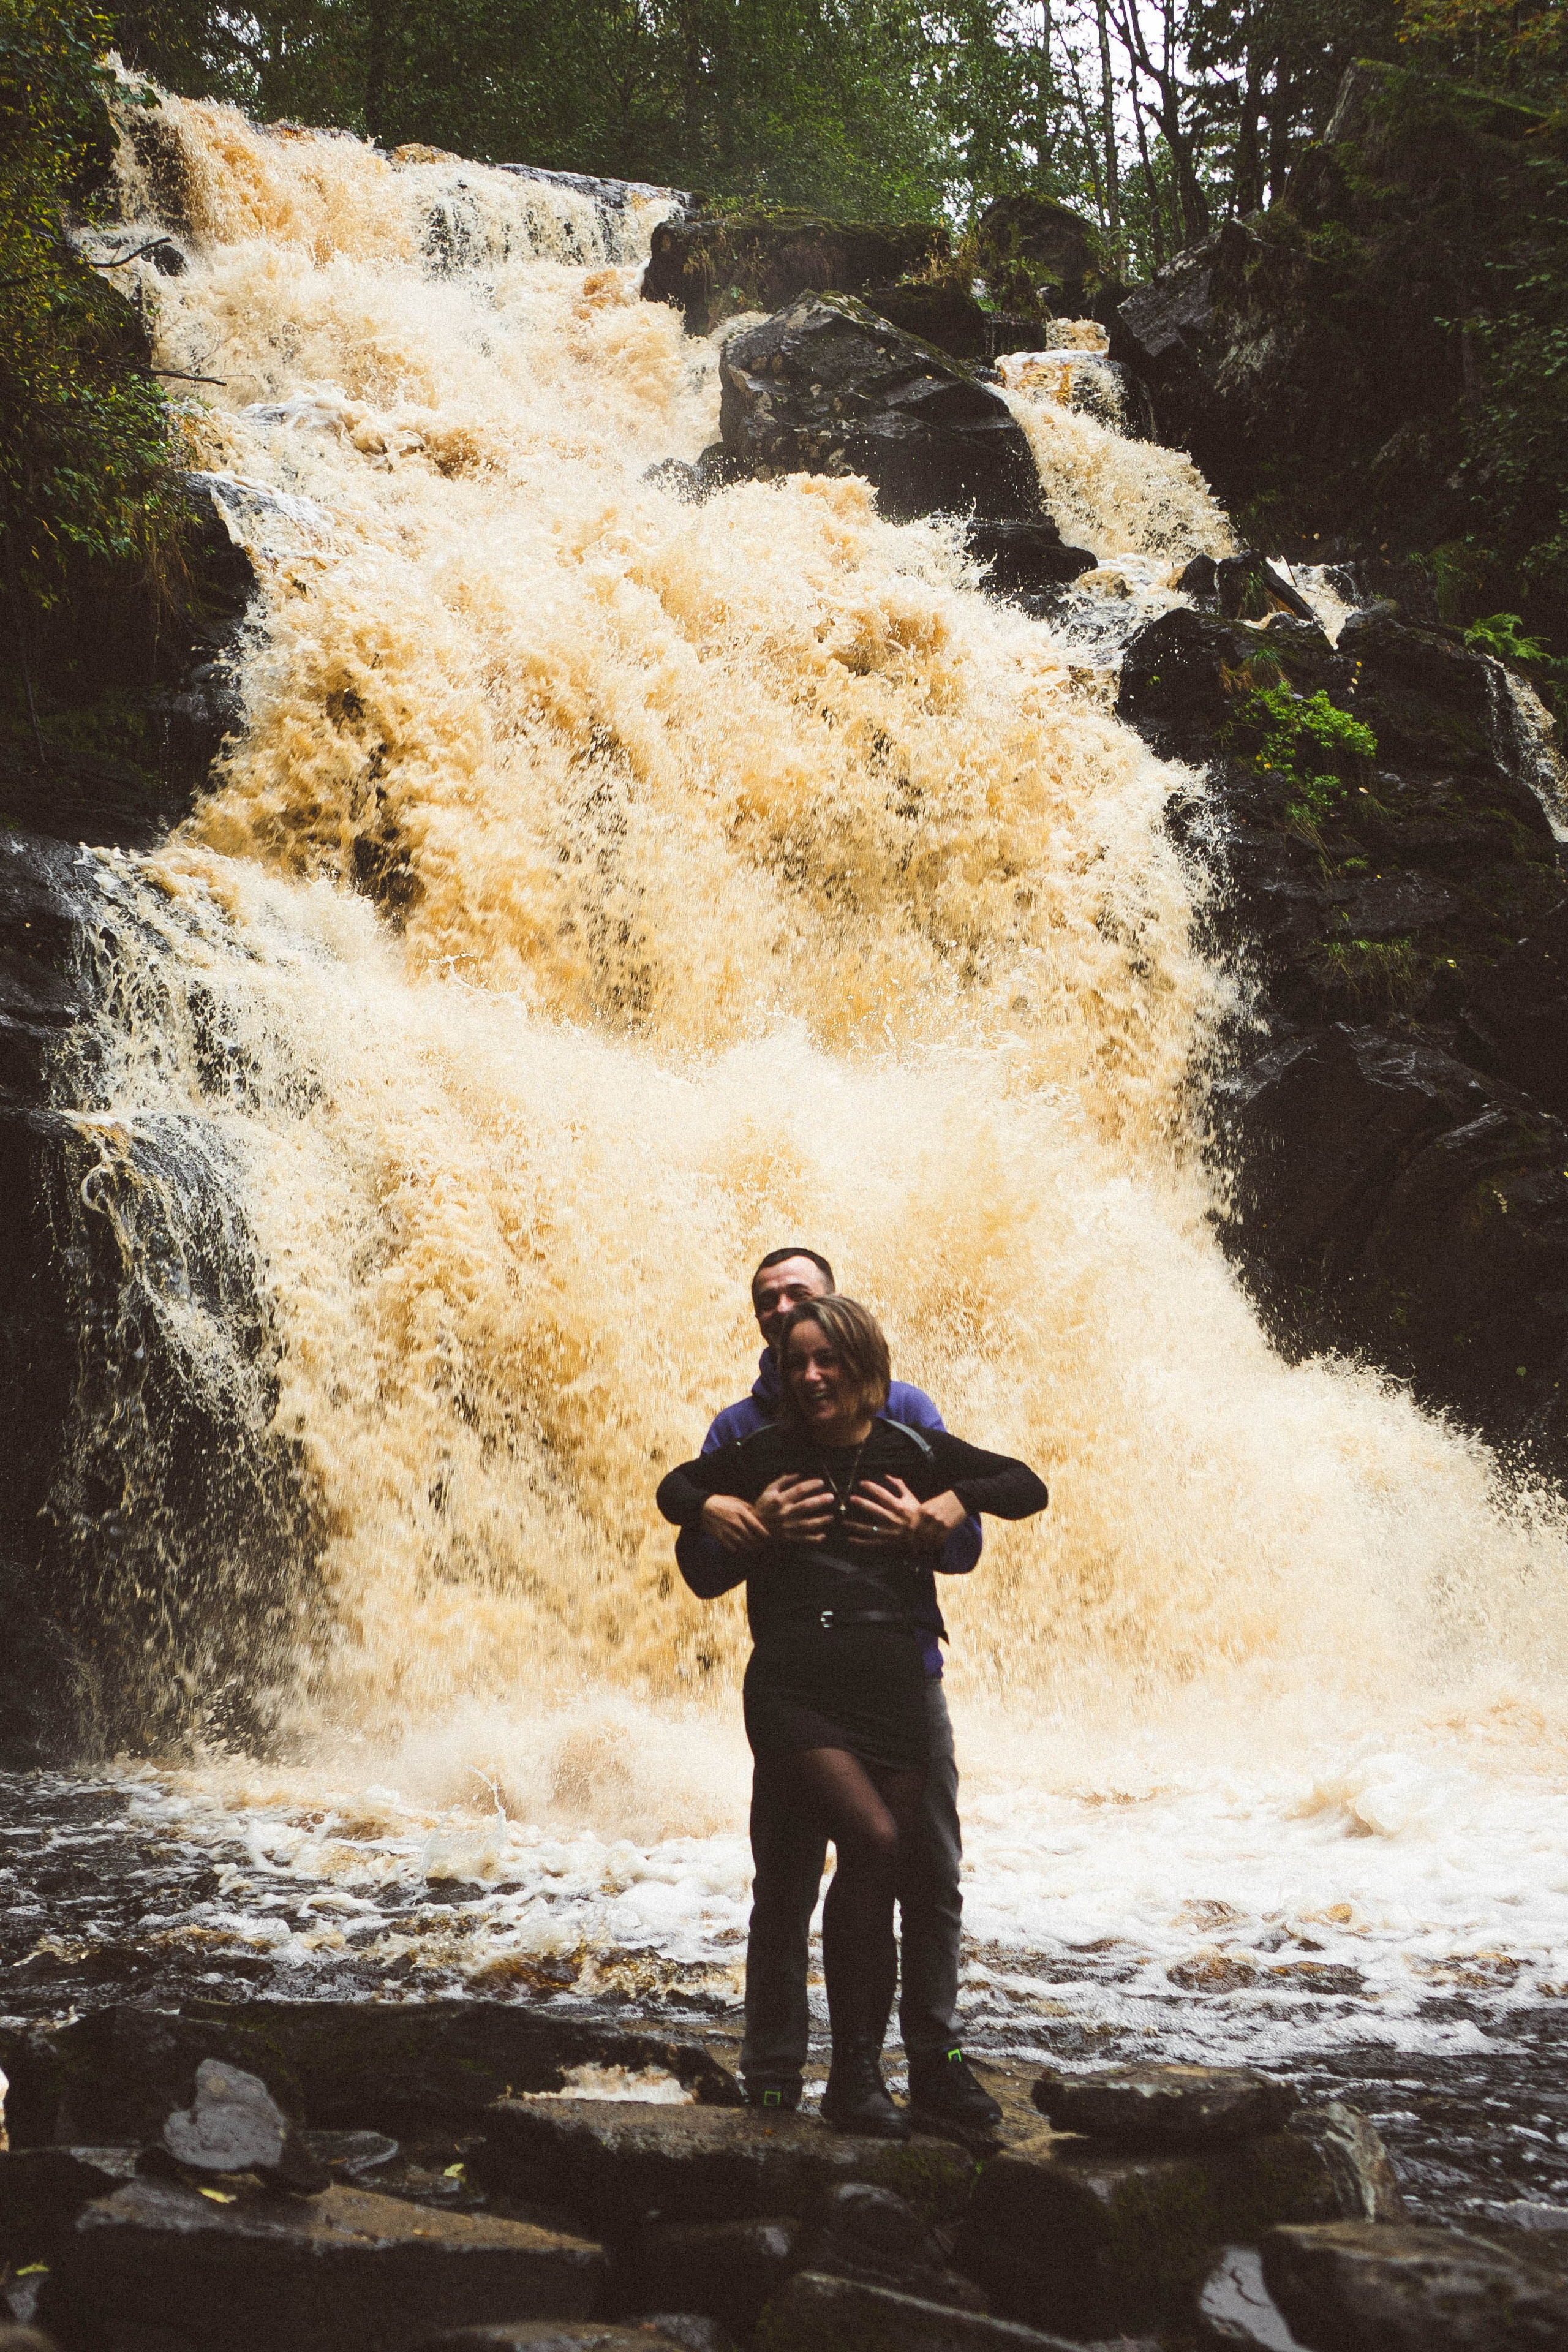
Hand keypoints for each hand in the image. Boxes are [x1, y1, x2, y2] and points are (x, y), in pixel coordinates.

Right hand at [700, 1493, 770, 1555]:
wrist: (703, 1506)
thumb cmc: (722, 1503)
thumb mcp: (737, 1501)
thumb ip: (749, 1508)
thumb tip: (760, 1514)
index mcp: (741, 1512)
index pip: (757, 1526)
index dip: (765, 1535)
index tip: (768, 1538)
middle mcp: (735, 1522)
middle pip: (751, 1538)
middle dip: (758, 1544)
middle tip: (762, 1547)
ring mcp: (727, 1530)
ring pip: (742, 1545)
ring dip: (749, 1549)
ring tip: (753, 1551)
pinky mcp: (719, 1536)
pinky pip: (731, 1547)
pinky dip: (737, 1550)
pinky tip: (740, 1550)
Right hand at [754, 1474, 835, 1544]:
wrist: (754, 1527)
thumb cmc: (763, 1506)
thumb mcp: (769, 1491)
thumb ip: (782, 1481)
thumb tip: (797, 1474)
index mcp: (780, 1500)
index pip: (799, 1490)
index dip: (811, 1485)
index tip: (821, 1482)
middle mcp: (785, 1513)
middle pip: (806, 1506)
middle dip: (820, 1501)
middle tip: (831, 1497)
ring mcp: (787, 1526)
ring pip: (807, 1524)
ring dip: (821, 1521)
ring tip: (831, 1517)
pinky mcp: (788, 1537)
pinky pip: (803, 1539)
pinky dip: (813, 1538)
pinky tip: (823, 1536)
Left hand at [844, 1478, 966, 1554]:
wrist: (930, 1533)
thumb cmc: (919, 1514)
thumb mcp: (911, 1498)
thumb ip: (899, 1486)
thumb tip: (888, 1476)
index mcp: (900, 1506)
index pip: (883, 1493)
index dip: (871, 1487)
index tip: (861, 1483)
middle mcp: (894, 1519)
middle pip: (874, 1509)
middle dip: (861, 1503)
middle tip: (850, 1499)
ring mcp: (892, 1532)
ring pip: (870, 1528)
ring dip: (856, 1525)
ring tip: (844, 1522)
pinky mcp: (890, 1543)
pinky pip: (874, 1543)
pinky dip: (861, 1542)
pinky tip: (851, 1539)